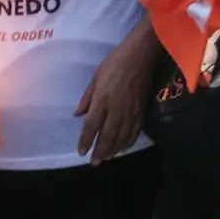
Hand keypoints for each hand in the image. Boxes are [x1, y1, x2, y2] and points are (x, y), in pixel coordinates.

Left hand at [73, 27, 158, 163]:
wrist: (141, 55)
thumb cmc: (115, 62)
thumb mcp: (96, 77)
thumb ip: (87, 98)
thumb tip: (78, 115)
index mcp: (102, 100)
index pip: (91, 126)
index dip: (86, 140)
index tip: (81, 152)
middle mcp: (116, 109)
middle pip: (107, 136)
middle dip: (100, 151)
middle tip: (94, 163)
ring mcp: (130, 111)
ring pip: (121, 137)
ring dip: (113, 150)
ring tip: (107, 158)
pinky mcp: (141, 110)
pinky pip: (135, 131)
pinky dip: (128, 142)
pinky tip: (123, 147)